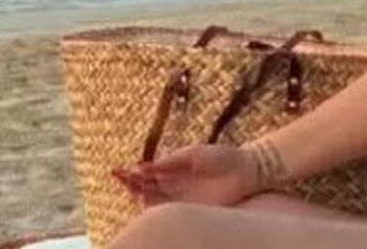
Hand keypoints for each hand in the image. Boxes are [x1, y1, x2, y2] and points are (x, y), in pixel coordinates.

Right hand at [112, 144, 259, 208]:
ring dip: (138, 194)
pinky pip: (169, 211)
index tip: (119, 170)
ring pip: (153, 200)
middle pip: (145, 188)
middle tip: (118, 176)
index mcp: (174, 170)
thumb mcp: (193, 155)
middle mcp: (175, 186)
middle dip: (130, 183)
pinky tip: (144, 201)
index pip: (147, 174)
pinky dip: (154, 208)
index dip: (132, 173)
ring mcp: (182, 199)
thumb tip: (146, 165)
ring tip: (127, 185)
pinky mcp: (193, 210)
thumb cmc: (222, 158)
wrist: (247, 171)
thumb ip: (171, 161)